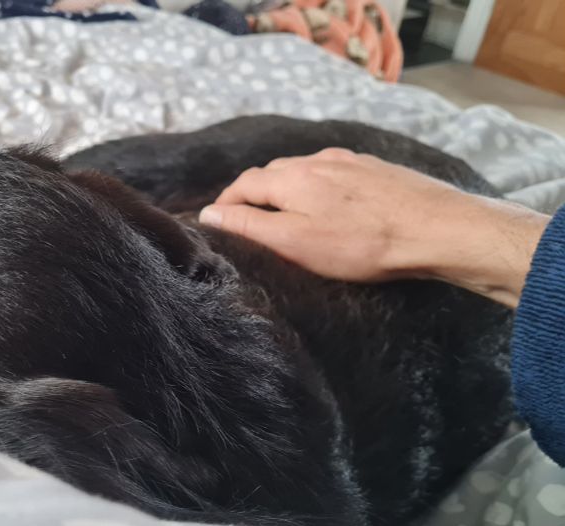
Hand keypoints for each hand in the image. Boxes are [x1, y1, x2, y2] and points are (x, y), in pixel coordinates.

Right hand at [198, 148, 550, 307]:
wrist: (437, 229)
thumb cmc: (361, 243)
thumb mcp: (295, 241)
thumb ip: (250, 224)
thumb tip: (210, 212)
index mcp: (291, 177)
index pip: (244, 184)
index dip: (226, 202)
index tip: (217, 221)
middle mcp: (317, 160)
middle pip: (273, 173)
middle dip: (254, 193)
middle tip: (249, 219)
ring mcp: (349, 161)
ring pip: (305, 171)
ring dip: (287, 188)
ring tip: (287, 213)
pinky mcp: (376, 169)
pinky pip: (334, 173)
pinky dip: (319, 187)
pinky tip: (332, 205)